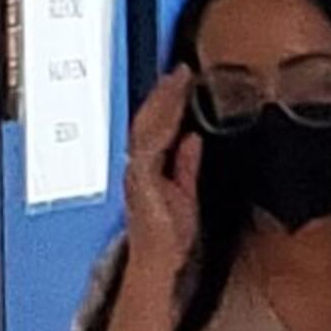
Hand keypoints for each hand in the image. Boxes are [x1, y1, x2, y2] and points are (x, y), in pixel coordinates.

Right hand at [124, 67, 202, 279]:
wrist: (158, 259)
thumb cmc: (169, 234)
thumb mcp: (185, 192)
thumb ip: (186, 164)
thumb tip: (193, 139)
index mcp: (148, 165)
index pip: (157, 125)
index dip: (169, 100)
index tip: (183, 79)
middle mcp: (138, 164)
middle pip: (149, 120)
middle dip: (165, 94)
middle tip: (181, 71)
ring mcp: (137, 171)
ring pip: (147, 127)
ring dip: (164, 103)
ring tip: (178, 81)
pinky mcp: (140, 180)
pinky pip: (150, 146)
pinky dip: (162, 127)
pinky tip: (174, 113)